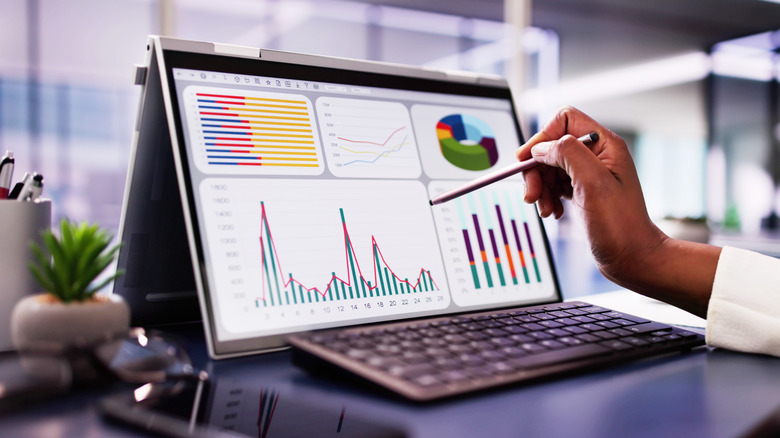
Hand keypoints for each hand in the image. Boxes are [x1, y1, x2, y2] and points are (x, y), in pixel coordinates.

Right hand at [517, 106, 718, 316]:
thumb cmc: (621, 226)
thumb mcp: (593, 183)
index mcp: (605, 145)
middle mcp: (597, 156)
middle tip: (531, 193)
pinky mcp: (582, 191)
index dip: (542, 138)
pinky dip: (547, 197)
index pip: (564, 120)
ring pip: (549, 166)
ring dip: (540, 186)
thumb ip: (567, 154)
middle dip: (537, 169)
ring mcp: (589, 174)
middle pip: (552, 146)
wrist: (632, 258)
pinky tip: (552, 212)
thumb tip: (541, 147)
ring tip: (545, 208)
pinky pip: (554, 184)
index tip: (527, 161)